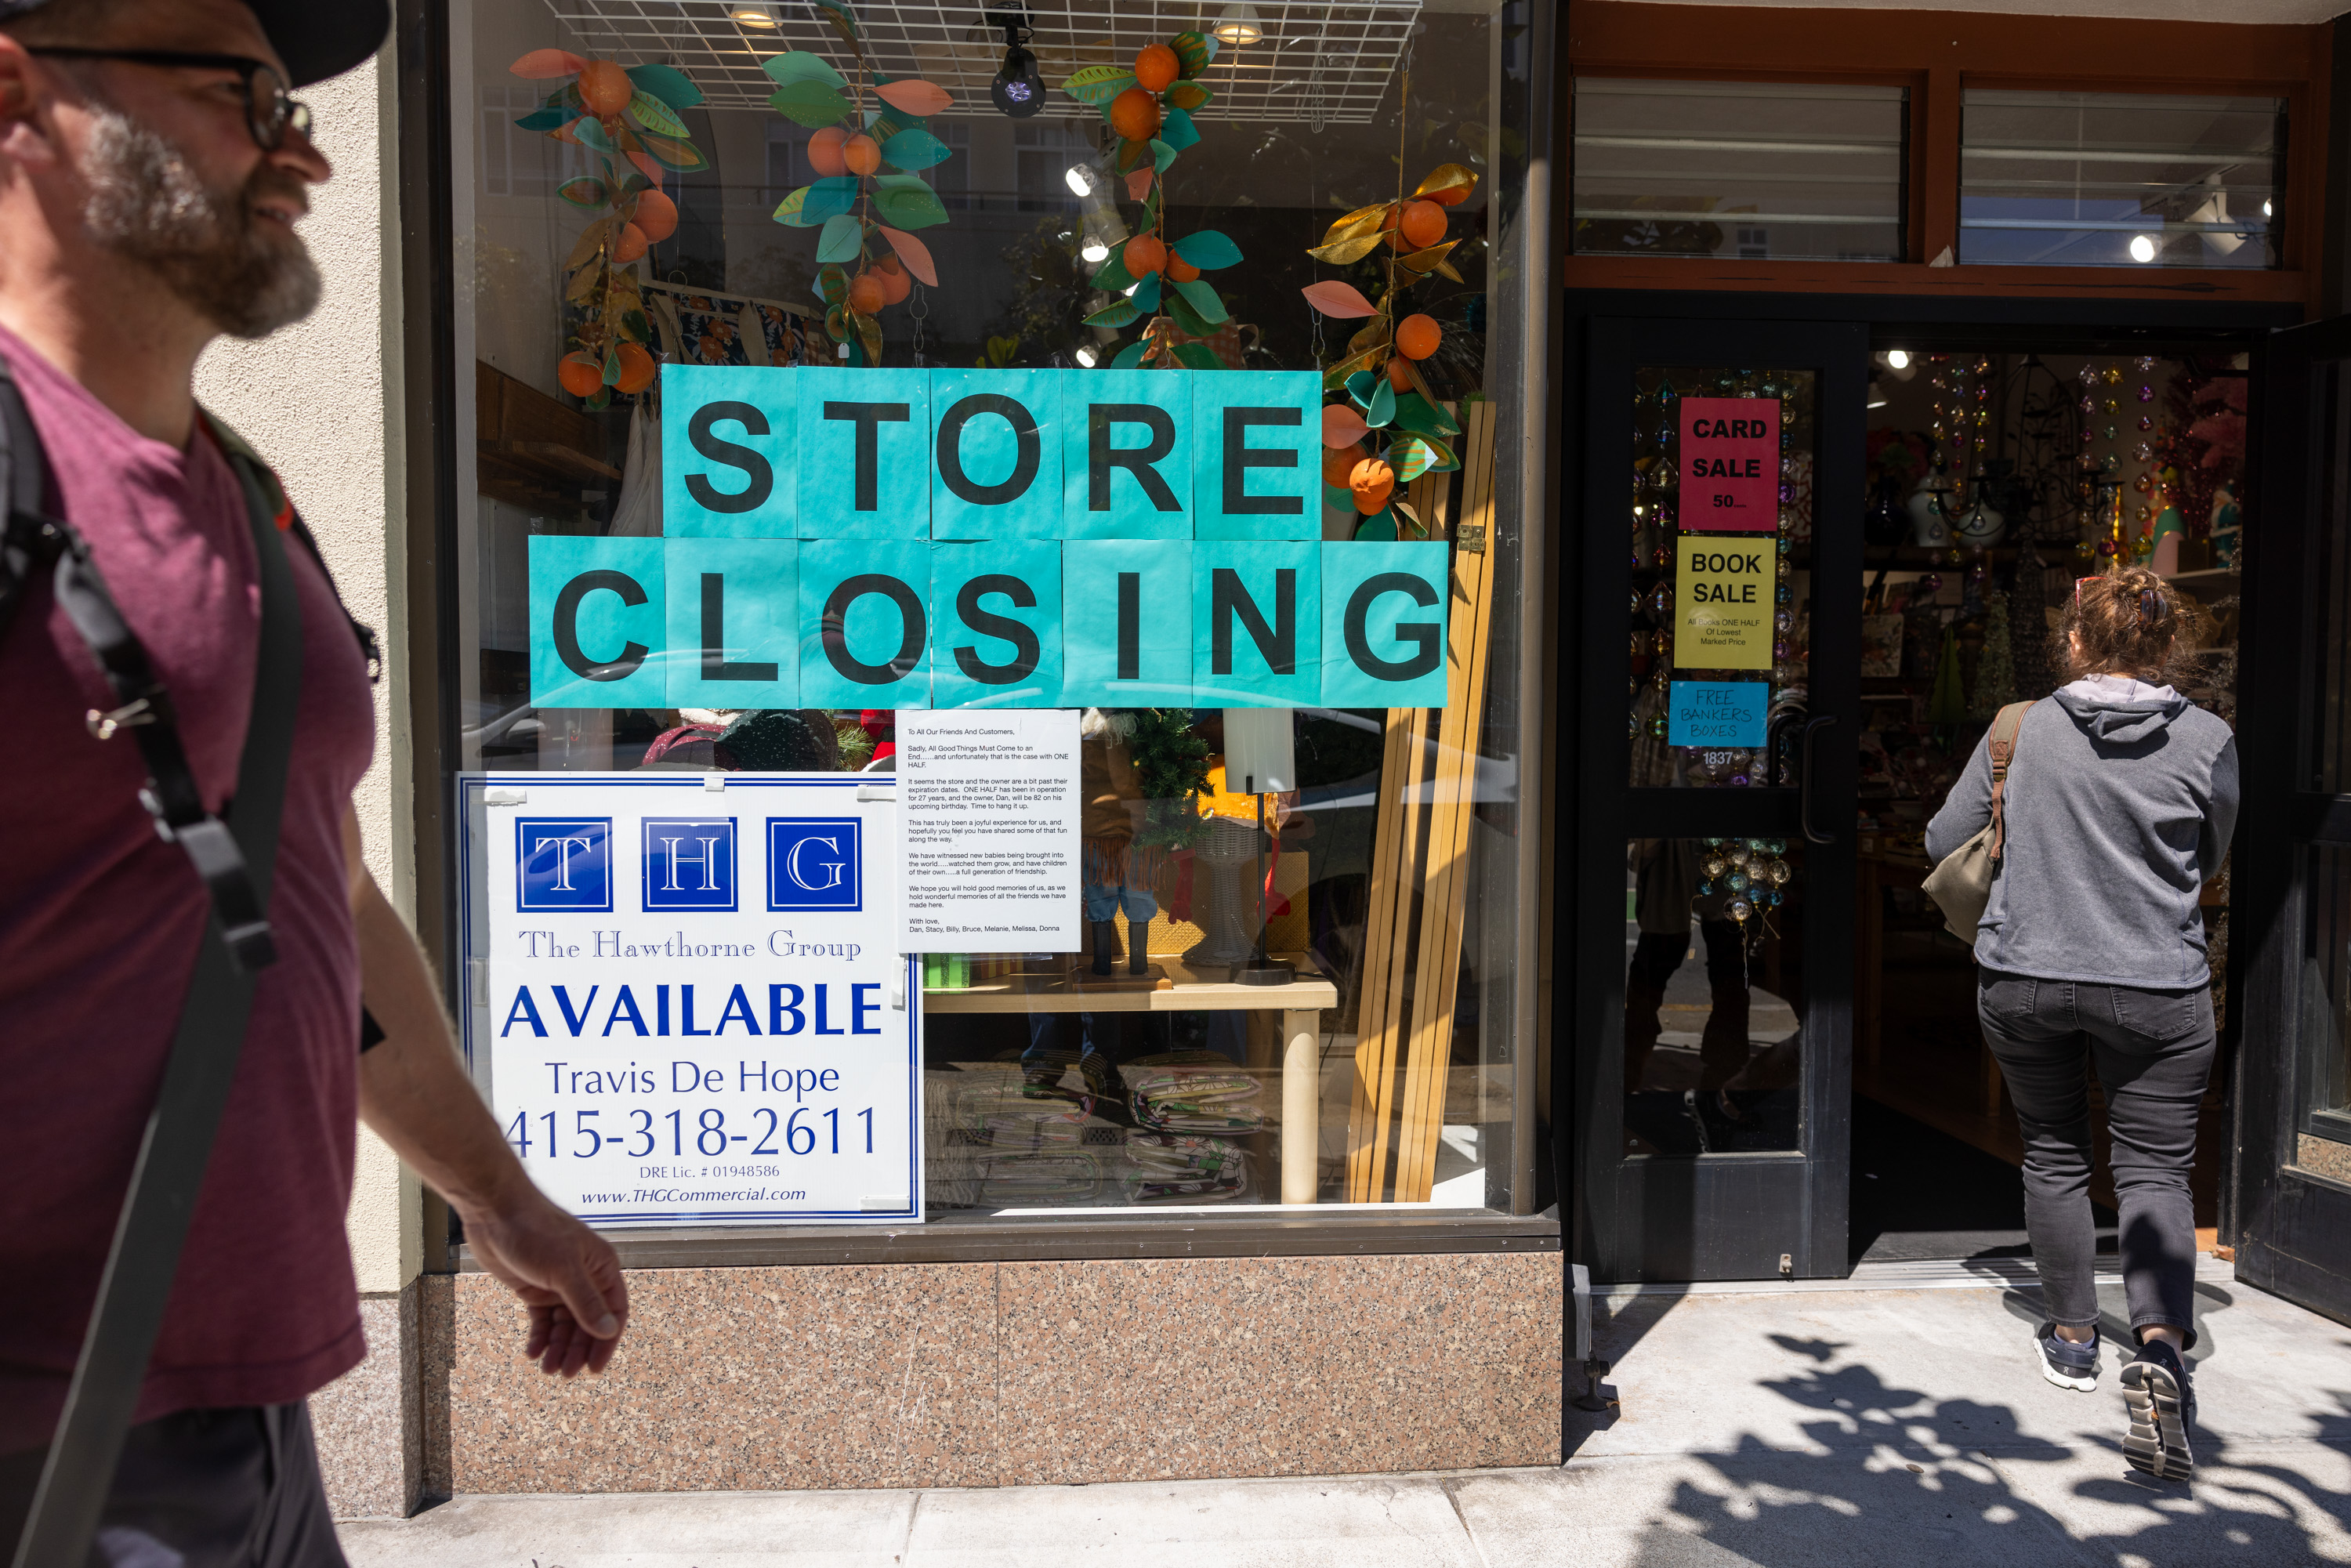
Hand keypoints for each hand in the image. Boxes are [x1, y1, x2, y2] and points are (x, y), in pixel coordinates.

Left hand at [460, 1188, 628, 1376]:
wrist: (495, 1212)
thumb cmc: (535, 1232)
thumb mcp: (564, 1270)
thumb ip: (586, 1302)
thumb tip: (609, 1332)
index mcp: (601, 1267)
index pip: (613, 1311)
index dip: (606, 1341)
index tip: (595, 1368)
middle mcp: (583, 1277)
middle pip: (587, 1323)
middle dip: (577, 1349)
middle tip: (564, 1373)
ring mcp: (558, 1284)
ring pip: (564, 1325)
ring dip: (557, 1347)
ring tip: (547, 1369)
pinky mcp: (534, 1288)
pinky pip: (541, 1319)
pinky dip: (539, 1337)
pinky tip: (531, 1353)